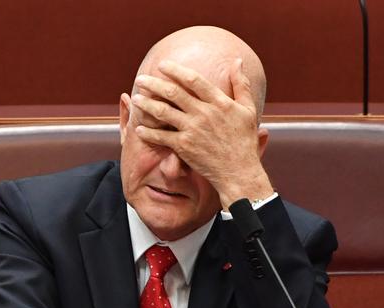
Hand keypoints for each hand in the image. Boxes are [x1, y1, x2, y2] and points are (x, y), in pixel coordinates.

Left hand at [131, 58, 272, 208]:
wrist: (239, 172)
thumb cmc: (244, 141)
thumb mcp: (248, 109)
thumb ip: (241, 84)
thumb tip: (237, 61)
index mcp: (219, 102)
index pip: (193, 80)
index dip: (175, 70)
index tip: (162, 65)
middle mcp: (204, 114)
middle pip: (173, 93)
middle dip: (154, 84)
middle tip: (141, 78)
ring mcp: (193, 130)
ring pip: (164, 112)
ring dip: (147, 104)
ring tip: (135, 99)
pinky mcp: (184, 147)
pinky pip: (162, 137)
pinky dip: (149, 132)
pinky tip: (139, 128)